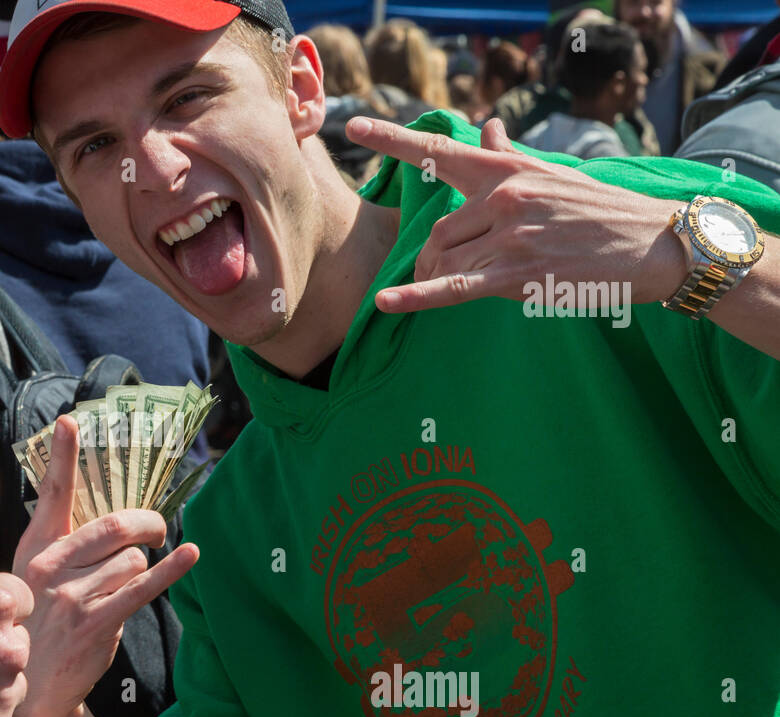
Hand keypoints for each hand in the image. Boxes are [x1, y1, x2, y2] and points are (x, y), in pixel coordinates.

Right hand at [11, 415, 198, 716]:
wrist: (36, 691)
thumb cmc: (44, 626)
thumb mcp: (34, 580)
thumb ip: (64, 547)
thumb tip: (115, 521)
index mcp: (36, 550)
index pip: (52, 496)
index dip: (63, 458)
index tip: (72, 422)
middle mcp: (50, 567)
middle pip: (115, 525)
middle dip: (146, 524)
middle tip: (158, 529)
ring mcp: (72, 595)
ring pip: (132, 560)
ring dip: (140, 571)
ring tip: (120, 592)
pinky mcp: (95, 621)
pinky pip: (143, 586)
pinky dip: (171, 570)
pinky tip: (189, 556)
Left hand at [344, 117, 686, 311]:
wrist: (652, 243)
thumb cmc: (597, 209)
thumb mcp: (549, 173)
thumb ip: (506, 155)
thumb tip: (484, 126)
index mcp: (505, 170)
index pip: (438, 149)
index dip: (391, 138)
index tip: (354, 124)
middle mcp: (503, 197)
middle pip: (437, 232)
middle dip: (432, 258)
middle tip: (445, 274)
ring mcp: (509, 236)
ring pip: (444, 261)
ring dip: (440, 279)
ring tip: (463, 286)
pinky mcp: (517, 275)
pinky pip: (454, 288)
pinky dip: (417, 297)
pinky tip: (387, 303)